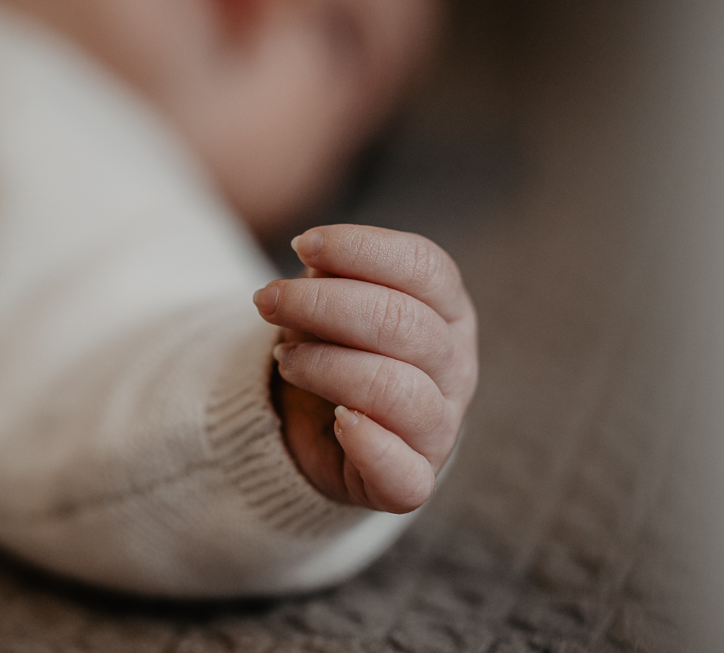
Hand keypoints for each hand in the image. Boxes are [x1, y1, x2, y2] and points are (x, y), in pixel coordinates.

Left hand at [253, 224, 477, 513]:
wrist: (321, 426)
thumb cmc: (334, 349)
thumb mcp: (330, 302)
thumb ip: (332, 278)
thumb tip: (317, 264)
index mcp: (448, 310)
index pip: (423, 266)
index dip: (361, 248)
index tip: (301, 246)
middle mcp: (456, 365)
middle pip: (403, 322)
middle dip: (323, 304)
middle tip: (267, 301)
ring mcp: (441, 425)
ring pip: (397, 389)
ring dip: (327, 366)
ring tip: (284, 359)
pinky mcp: (414, 479)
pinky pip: (405, 472)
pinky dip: (370, 444)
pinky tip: (339, 421)